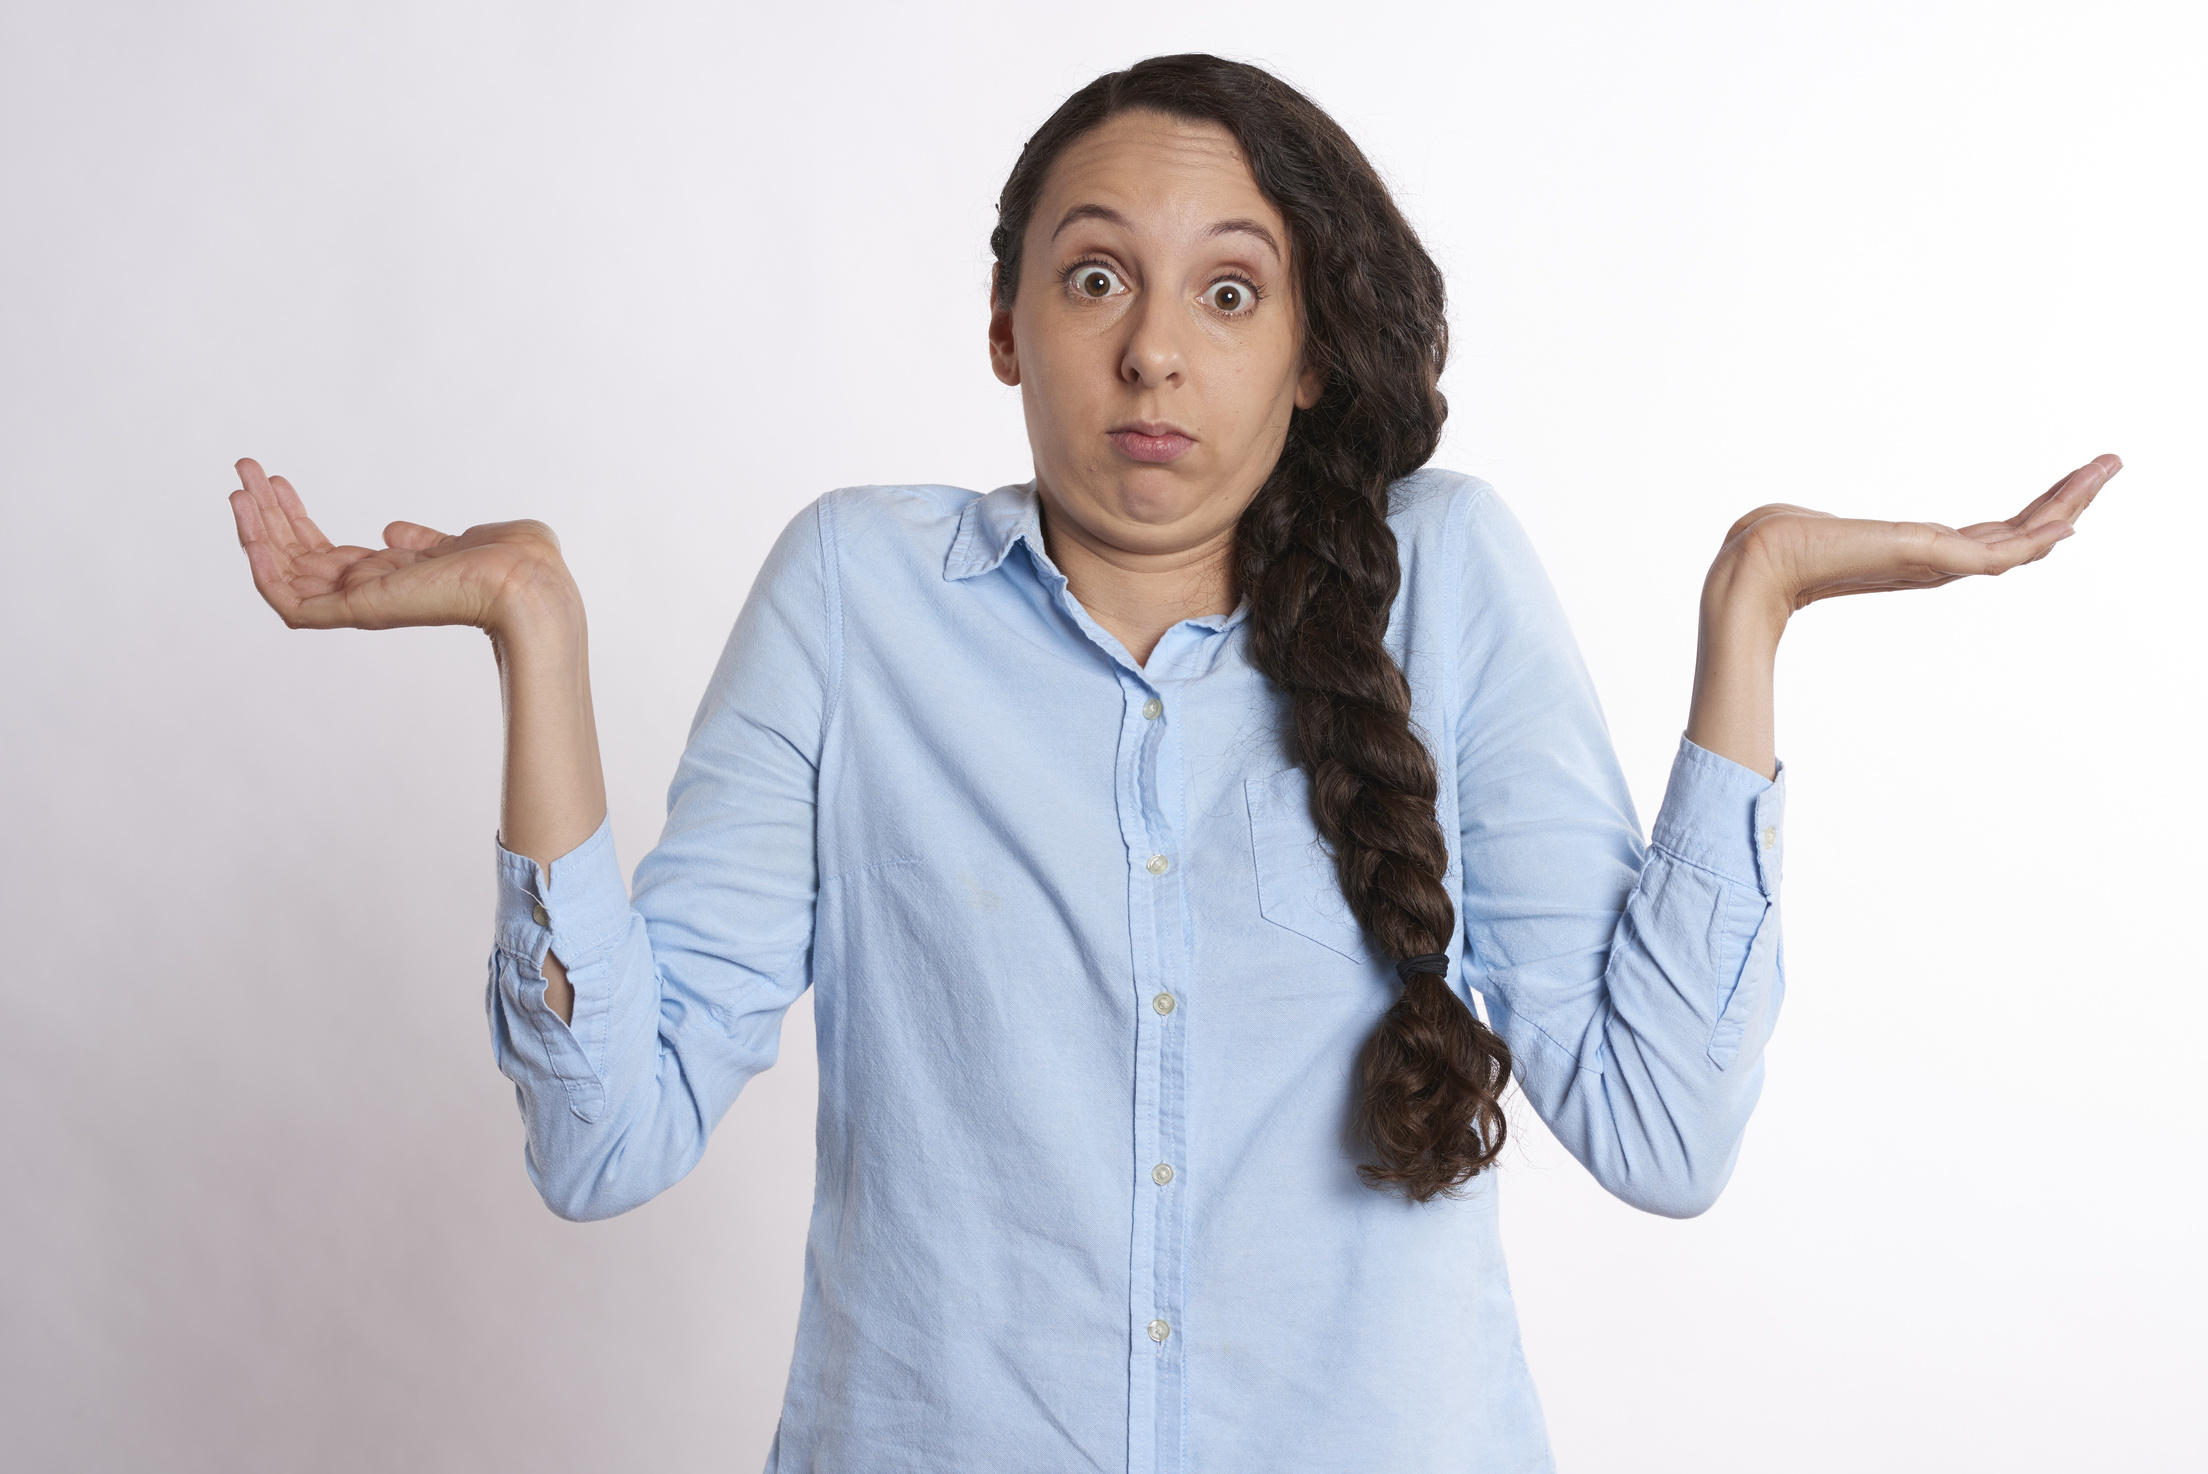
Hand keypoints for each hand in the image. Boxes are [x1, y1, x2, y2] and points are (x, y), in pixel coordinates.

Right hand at [227, 457, 574, 634]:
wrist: (528, 580)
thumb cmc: (516, 562)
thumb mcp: (461, 541)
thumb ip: (423, 541)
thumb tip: (393, 531)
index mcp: (393, 577)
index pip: (326, 554)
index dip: (295, 518)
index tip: (275, 481)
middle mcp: (372, 593)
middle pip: (298, 558)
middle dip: (266, 515)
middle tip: (243, 470)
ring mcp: (362, 604)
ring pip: (285, 576)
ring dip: (255, 532)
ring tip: (236, 488)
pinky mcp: (358, 612)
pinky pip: (290, 603)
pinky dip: (263, 570)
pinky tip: (250, 530)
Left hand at [1714, 453, 2121, 618]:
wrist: (1757, 565)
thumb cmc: (1782, 544)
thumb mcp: (1834, 531)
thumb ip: (1848, 535)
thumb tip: (1824, 529)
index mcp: (1918, 553)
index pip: (1990, 535)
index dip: (2033, 516)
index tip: (2071, 493)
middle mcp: (1933, 562)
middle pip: (2018, 535)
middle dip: (2067, 501)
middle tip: (2112, 465)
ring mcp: (1932, 564)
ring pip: (2019, 541)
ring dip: (2067, 506)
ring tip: (2106, 469)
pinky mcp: (1924, 559)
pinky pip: (1995, 554)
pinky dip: (2033, 540)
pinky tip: (2068, 524)